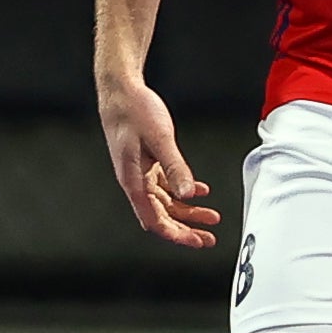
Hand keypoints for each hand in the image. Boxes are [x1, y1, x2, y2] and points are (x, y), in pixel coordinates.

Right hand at [98, 73, 220, 247]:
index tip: (196, 241)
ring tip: (211, 217)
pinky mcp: (146, 162)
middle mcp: (135, 181)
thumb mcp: (160, 138)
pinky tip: (200, 191)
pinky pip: (165, 184)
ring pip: (166, 201)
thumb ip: (175, 167)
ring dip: (188, 210)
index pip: (155, 220)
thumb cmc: (134, 111)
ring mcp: (140, 172)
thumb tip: (188, 193)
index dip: (176, 234)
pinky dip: (183, 190)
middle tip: (208, 239)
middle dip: (186, 229)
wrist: (120, 91)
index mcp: (133, 180)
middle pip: (162, 215)